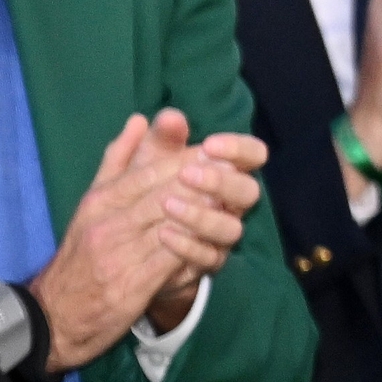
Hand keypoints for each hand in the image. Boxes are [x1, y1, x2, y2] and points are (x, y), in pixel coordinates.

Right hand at [31, 112, 268, 368]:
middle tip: (234, 171)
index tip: (218, 152)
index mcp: (99, 201)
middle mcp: (107, 224)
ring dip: (203, 214)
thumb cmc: (82, 255)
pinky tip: (215, 242)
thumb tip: (140, 119)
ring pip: (168, 226)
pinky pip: (168, 263)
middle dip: (201, 182)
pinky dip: (193, 250)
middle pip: (161, 195)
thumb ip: (118, 162)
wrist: (54, 314)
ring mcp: (117, 255)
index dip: (185, 161)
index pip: (147, 173)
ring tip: (231, 202)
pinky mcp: (129, 287)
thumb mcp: (92, 204)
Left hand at [144, 127, 268, 327]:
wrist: (129, 252)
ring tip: (167, 205)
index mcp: (222, 174)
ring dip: (201, 215)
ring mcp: (220, 238)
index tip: (210, 144)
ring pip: (232, 228)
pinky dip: (187, 244)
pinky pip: (208, 257)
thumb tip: (171, 116)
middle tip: (187, 174)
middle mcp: (229, 205)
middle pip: (249, 192)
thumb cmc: (143, 200)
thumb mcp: (143, 167)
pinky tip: (163, 233)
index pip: (251, 156)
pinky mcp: (206, 265)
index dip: (239, 148)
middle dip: (221, 181)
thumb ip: (158, 142)